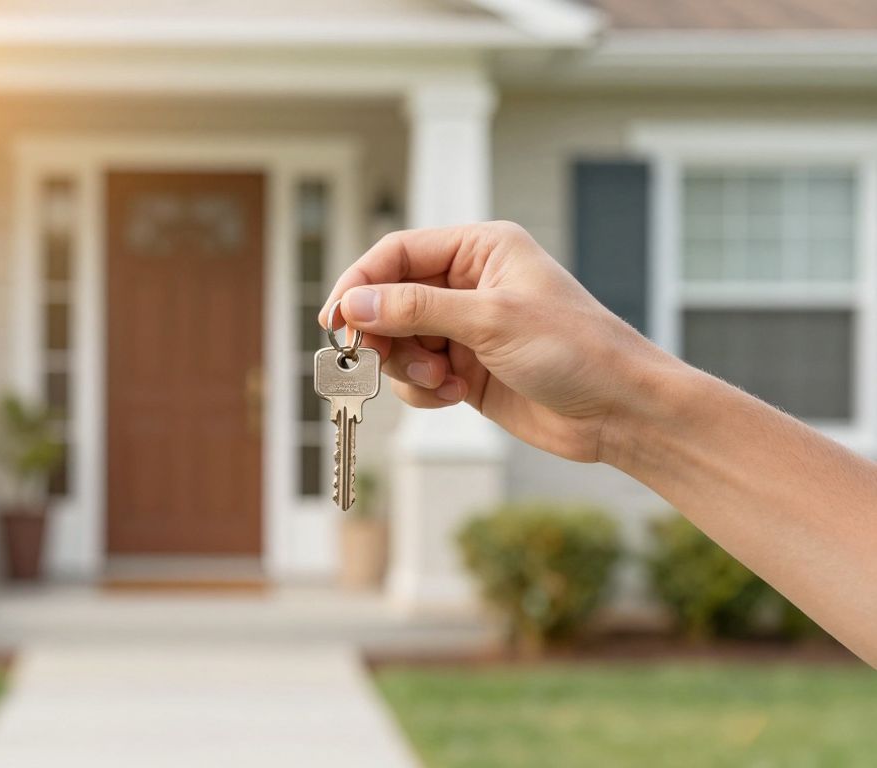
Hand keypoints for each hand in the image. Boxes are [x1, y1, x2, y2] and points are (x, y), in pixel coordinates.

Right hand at [319, 221, 676, 462]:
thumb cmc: (575, 349)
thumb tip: (353, 305)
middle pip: (389, 300)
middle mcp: (469, 284)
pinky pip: (416, 376)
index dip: (360, 284)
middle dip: (382, 333)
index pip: (398, 254)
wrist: (620, 411)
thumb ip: (416, 309)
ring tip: (439, 380)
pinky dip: (423, 389)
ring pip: (398, 342)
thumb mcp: (491, 320)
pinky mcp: (465, 370)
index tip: (335, 319)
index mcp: (480, 249)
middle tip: (376, 358)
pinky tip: (454, 396)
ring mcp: (465, 329)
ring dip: (405, 366)